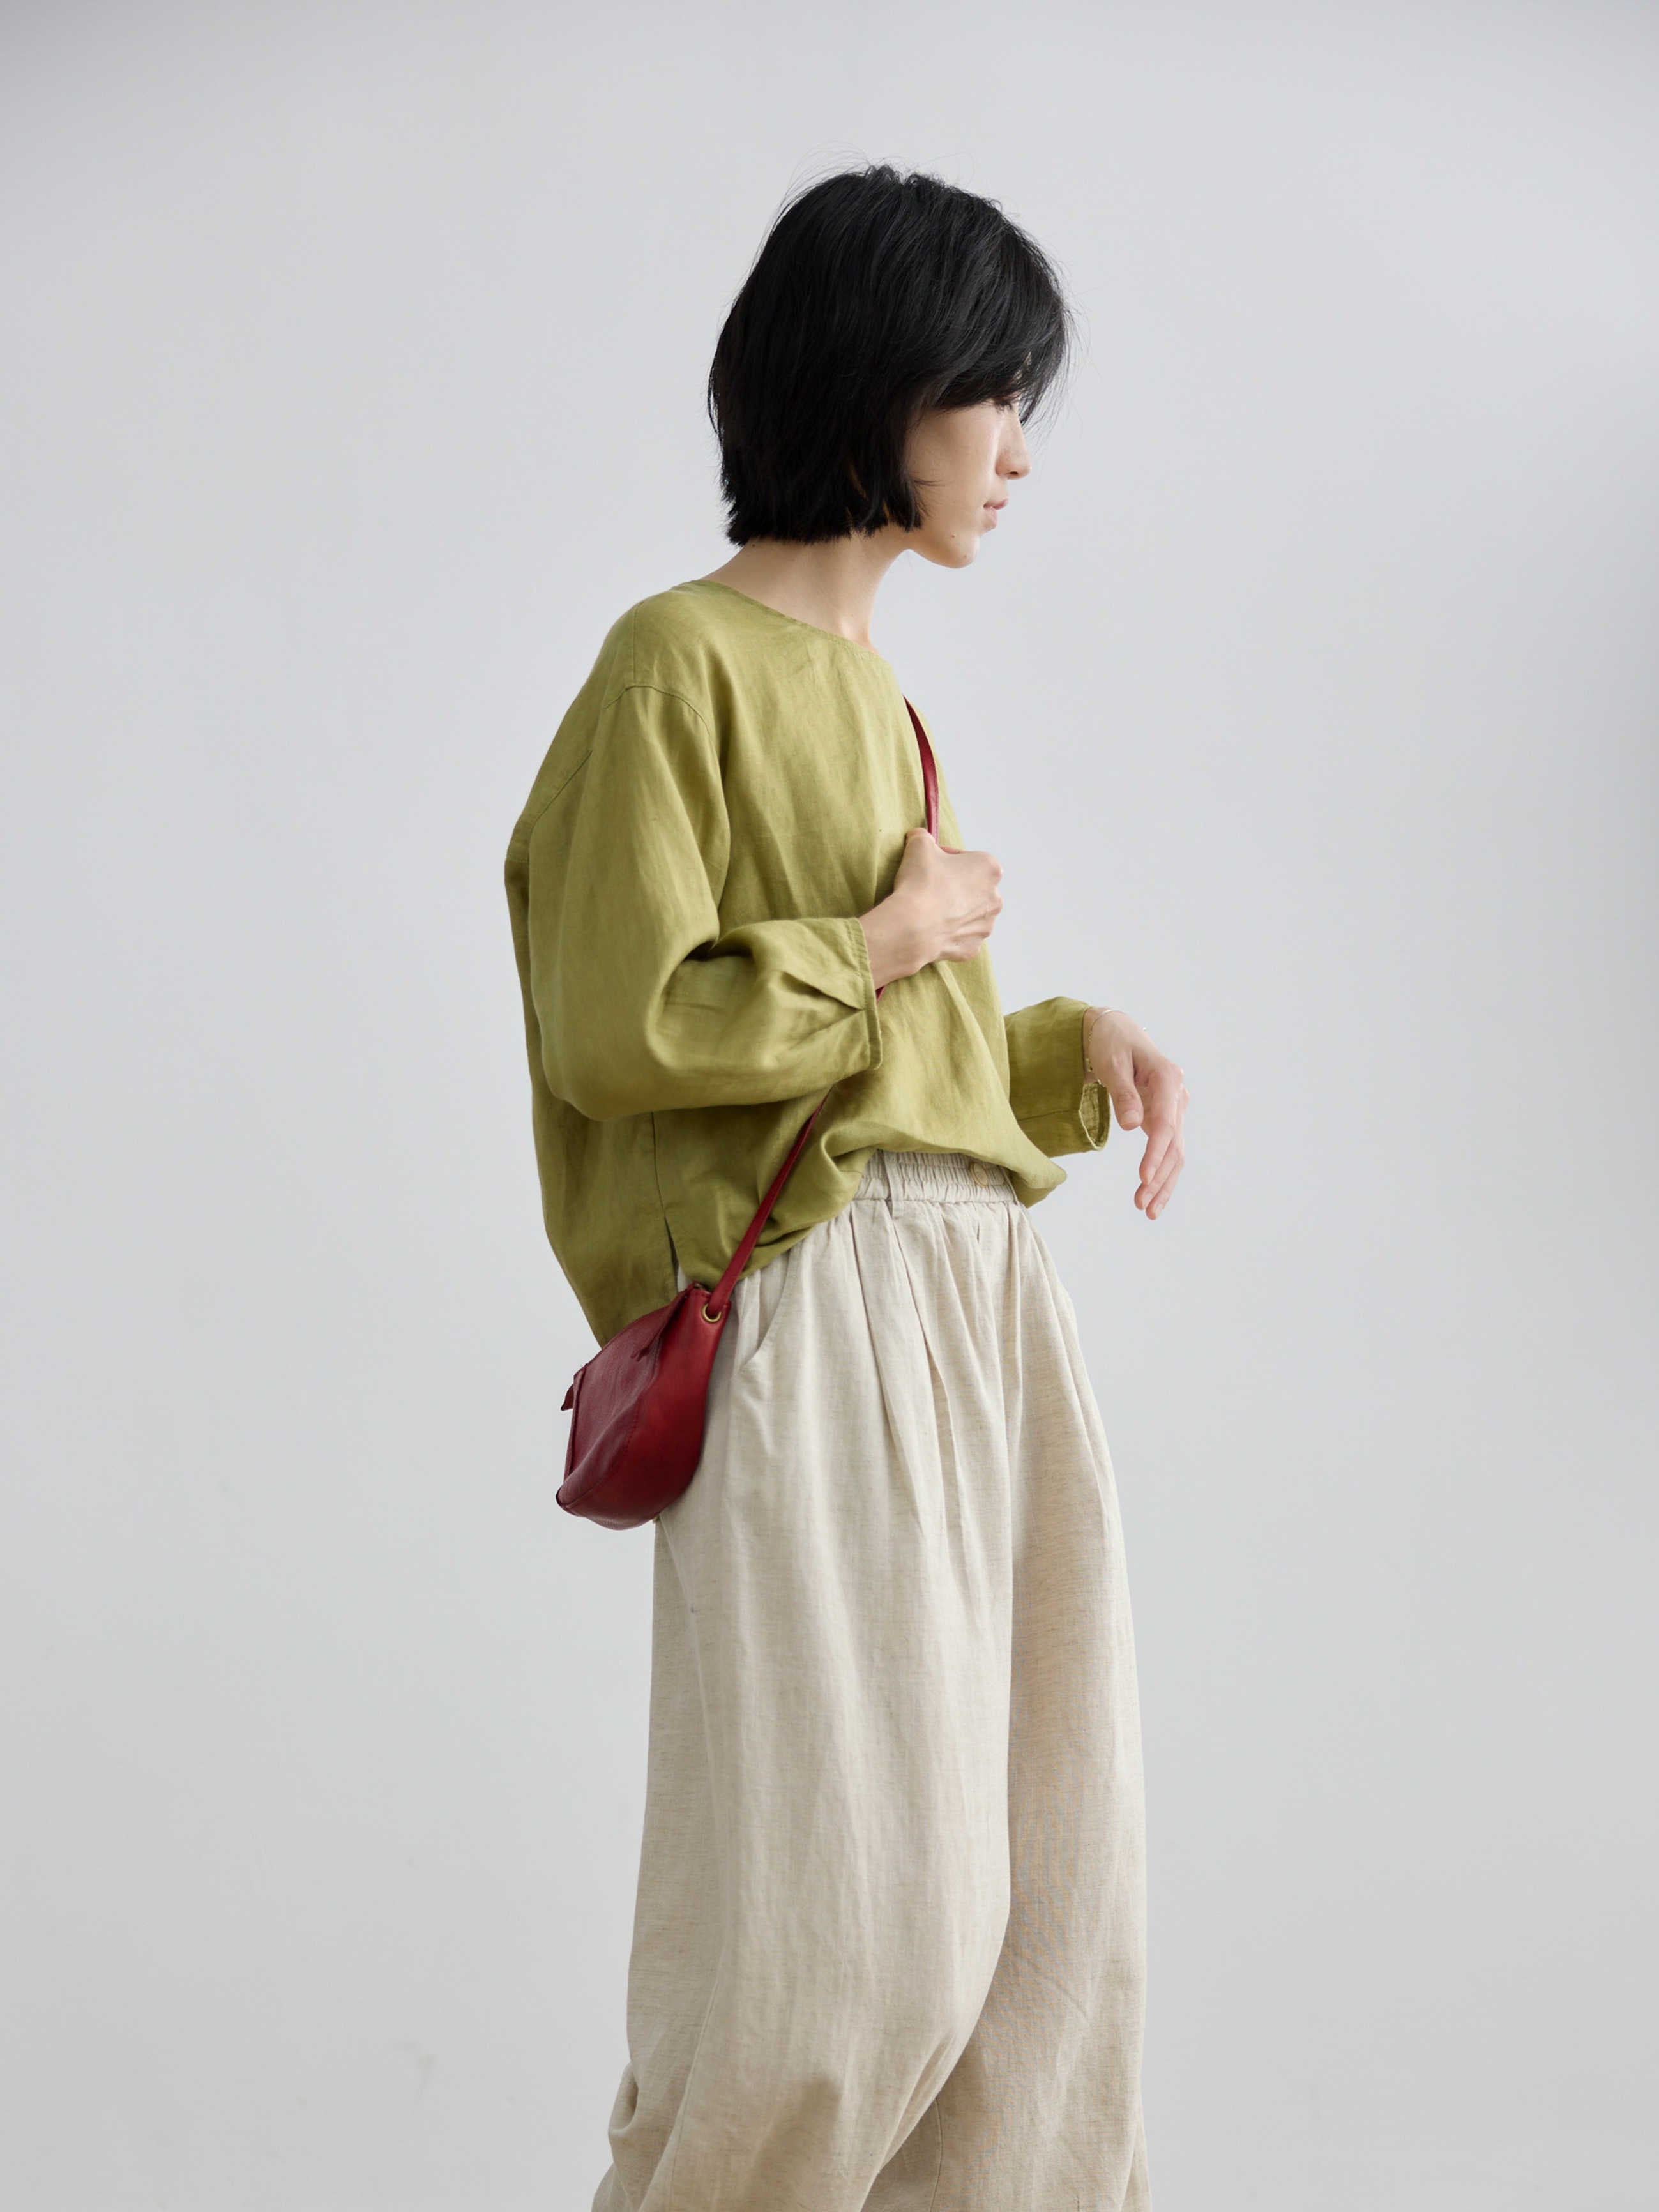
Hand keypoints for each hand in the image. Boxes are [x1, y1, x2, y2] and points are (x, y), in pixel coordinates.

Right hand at [859, 828, 1003, 987]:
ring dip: (953, 910)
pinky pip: (960, 937)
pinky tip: (932, 928)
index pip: (966, 858)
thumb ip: (922, 837)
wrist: (913, 926)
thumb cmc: (921, 881)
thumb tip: (919, 836)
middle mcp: (995, 898)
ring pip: (969, 914)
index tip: (929, 864)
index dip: (945, 859)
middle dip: (954, 886)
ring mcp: (986, 926)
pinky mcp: (973, 948)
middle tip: (929, 886)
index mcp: (990, 868)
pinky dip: (948, 933)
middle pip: (972, 887)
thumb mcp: (919, 845)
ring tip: (929, 908)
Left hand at [1084, 1008, 1188, 1220]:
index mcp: (1168, 1079)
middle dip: (1160, 1178)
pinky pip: (1167, 1149)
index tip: (1143, 1179)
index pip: (1165, 1125)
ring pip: (1174, 1152)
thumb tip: (1132, 1126)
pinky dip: (1161, 1173)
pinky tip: (1152, 1196)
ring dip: (1163, 1183)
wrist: (1116, 1033)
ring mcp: (1174, 1108)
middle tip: (1142, 1206)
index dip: (1155, 1154)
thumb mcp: (1112, 1064)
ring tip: (1146, 1210)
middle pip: (1174, 1145)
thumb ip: (1123, 1094)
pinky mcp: (1165, 1117)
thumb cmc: (1111, 1044)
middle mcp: (1177, 1096)